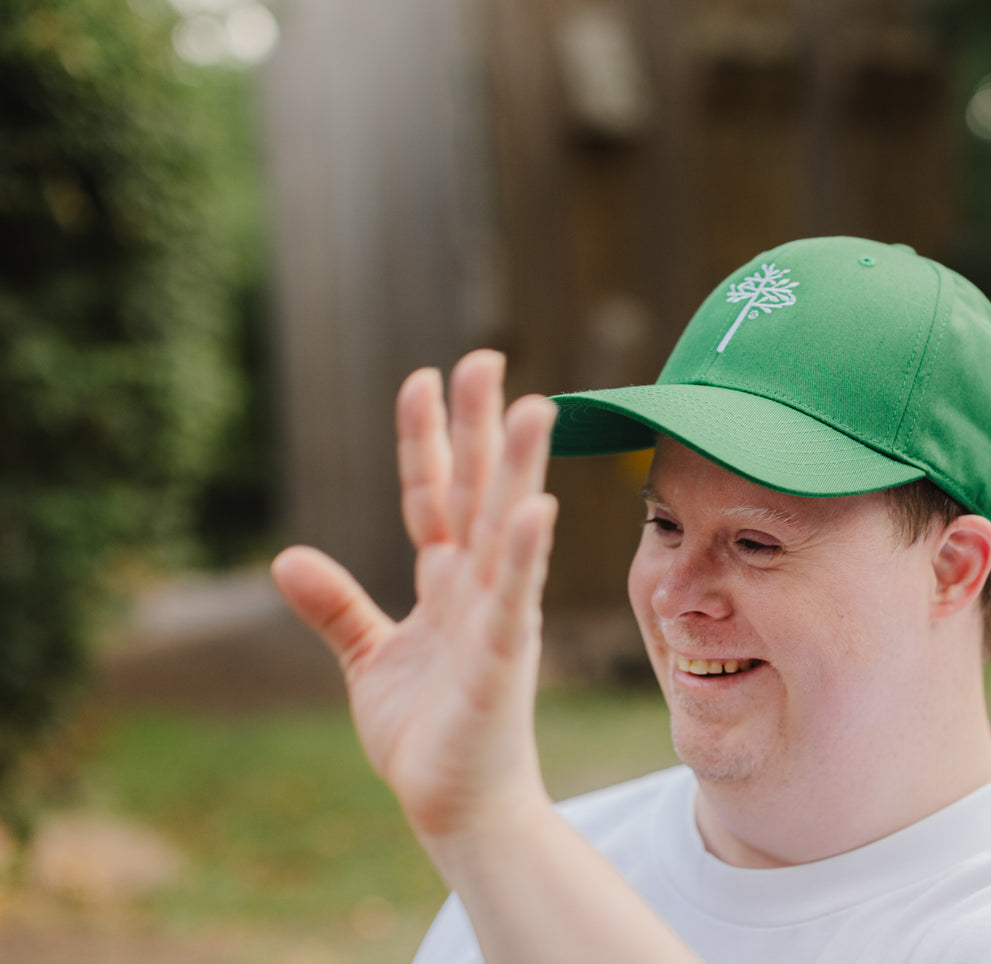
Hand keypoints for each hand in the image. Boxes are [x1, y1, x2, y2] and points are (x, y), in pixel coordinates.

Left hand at [271, 350, 558, 842]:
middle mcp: (476, 588)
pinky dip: (522, 557)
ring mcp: (494, 619)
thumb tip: (285, 557)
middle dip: (479, 426)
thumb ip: (336, 607)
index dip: (426, 438)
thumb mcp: (368, 658)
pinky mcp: (500, 662)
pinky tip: (531, 510)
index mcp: (446, 583)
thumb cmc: (427, 731)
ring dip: (517, 471)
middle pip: (476, 492)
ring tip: (532, 408)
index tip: (423, 375)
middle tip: (485, 356)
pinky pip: (513, 602)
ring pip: (503, 531)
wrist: (455, 805)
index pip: (433, 494)